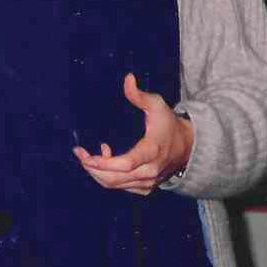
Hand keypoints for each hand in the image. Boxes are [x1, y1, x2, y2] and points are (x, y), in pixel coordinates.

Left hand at [72, 73, 193, 195]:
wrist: (187, 147)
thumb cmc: (169, 124)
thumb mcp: (157, 105)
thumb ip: (139, 95)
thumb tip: (128, 79)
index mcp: (151, 152)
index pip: (125, 164)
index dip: (102, 163)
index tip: (85, 155)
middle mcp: (149, 171)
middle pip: (114, 178)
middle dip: (92, 168)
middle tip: (79, 153)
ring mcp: (147, 182)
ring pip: (114, 184)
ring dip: (97, 172)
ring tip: (88, 156)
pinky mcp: (145, 188)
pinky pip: (120, 186)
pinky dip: (107, 177)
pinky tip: (105, 161)